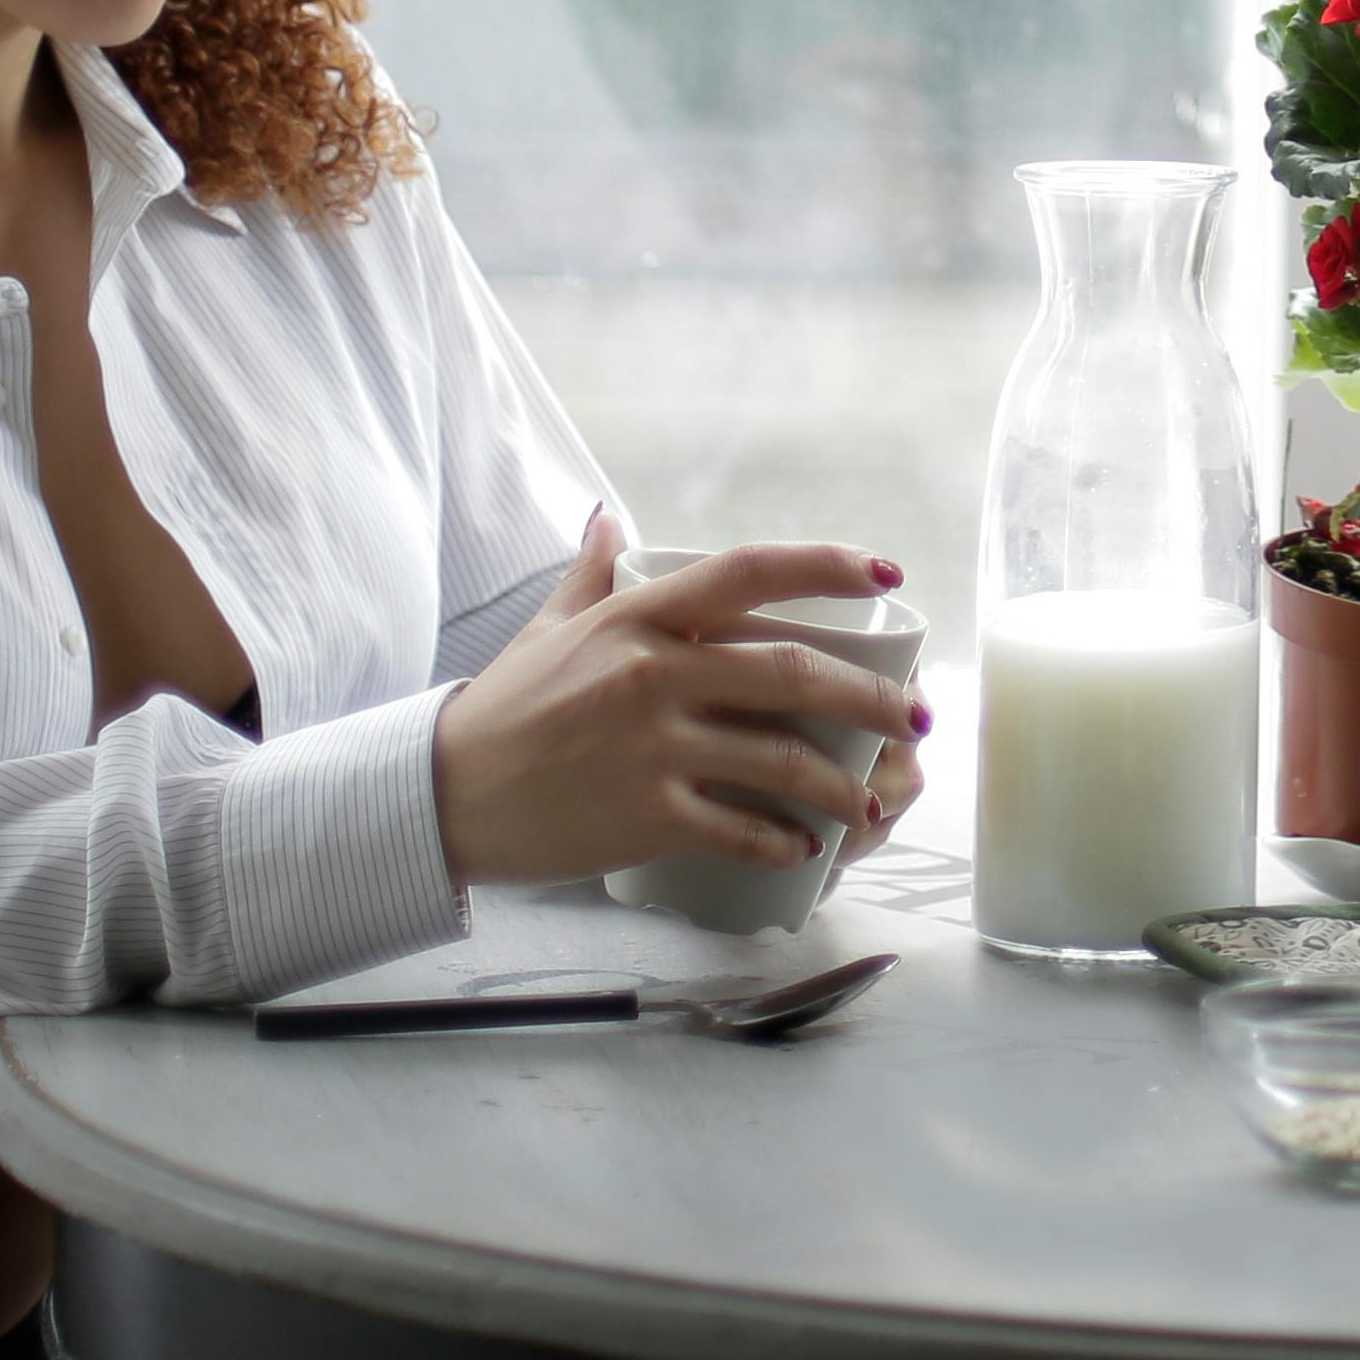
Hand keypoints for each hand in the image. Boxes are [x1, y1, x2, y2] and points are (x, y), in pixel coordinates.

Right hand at [430, 516, 930, 887]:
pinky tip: (803, 845)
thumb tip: (608, 515)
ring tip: (871, 800)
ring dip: (841, 783)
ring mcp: (655, 746)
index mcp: (641, 618)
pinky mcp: (648, 815)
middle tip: (916, 717)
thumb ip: (593, 572)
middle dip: (871, 697)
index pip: (752, 572)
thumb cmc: (502, 708)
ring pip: (781, 758)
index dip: (829, 565)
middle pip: (793, 671)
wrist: (444, 794)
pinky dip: (782, 839)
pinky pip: (740, 826)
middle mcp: (657, 673)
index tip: (890, 572)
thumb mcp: (551, 627)